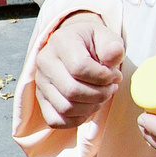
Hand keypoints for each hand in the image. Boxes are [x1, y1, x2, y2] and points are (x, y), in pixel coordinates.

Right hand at [31, 12, 123, 128]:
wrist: (76, 44)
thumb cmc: (91, 42)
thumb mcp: (105, 36)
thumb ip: (112, 46)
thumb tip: (112, 57)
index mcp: (60, 42)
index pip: (80, 68)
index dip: (104, 77)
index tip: (115, 75)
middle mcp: (45, 62)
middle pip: (72, 91)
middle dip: (100, 94)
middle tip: (111, 87)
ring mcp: (40, 83)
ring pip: (66, 108)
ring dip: (91, 107)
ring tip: (101, 95)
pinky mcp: (41, 99)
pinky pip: (56, 120)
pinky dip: (76, 119)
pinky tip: (88, 106)